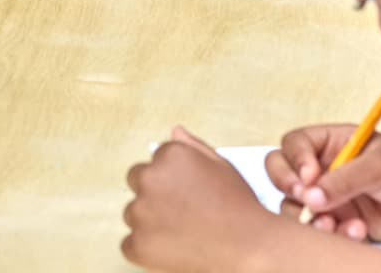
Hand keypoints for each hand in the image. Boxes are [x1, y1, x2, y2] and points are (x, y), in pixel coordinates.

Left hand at [123, 127, 277, 271]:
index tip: (186, 191)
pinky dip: (147, 248)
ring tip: (182, 231)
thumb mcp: (223, 167)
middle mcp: (150, 178)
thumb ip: (194, 147)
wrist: (249, 248)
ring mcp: (141, 212)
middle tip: (182, 211)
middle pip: (138, 181)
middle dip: (154, 193)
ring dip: (149, 220)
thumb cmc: (239, 209)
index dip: (172, 178)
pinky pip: (131, 243)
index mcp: (170, 156)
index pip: (156, 161)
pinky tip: (173, 249)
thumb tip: (175, 132)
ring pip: (133, 212)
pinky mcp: (138, 243)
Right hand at [266, 126, 380, 244]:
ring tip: (331, 223)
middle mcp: (324, 168)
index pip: (295, 143)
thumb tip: (312, 195)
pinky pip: (318, 230)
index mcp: (332, 143)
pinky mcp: (338, 223)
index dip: (295, 159)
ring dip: (308, 216)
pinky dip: (332, 234)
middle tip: (306, 199)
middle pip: (282, 172)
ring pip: (294, 205)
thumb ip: (346, 178)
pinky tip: (357, 231)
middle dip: (288, 186)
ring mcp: (329, 197)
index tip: (310, 176)